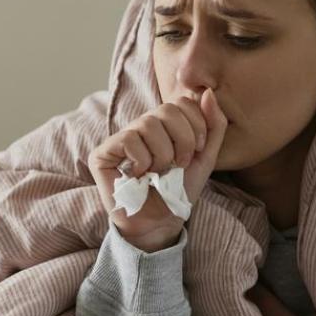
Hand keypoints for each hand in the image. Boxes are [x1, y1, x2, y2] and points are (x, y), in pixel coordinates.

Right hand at [87, 88, 227, 251]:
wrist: (161, 222)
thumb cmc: (179, 191)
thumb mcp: (206, 158)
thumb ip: (213, 125)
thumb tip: (208, 92)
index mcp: (164, 124)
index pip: (182, 101)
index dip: (196, 126)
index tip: (197, 152)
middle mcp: (140, 126)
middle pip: (168, 109)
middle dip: (184, 141)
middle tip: (179, 165)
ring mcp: (120, 138)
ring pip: (149, 124)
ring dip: (163, 155)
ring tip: (158, 173)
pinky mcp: (102, 153)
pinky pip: (129, 140)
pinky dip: (143, 162)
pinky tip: (139, 176)